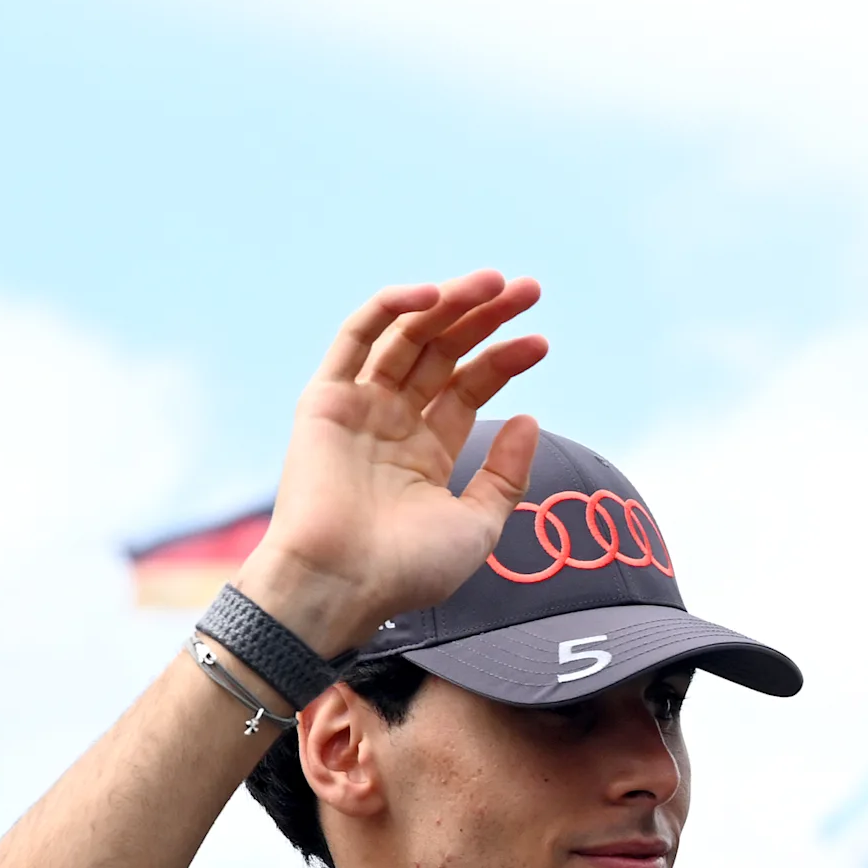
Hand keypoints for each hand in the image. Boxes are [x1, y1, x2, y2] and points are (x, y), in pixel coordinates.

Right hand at [243, 271, 550, 652]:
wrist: (343, 585)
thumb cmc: (408, 570)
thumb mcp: (479, 525)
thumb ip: (507, 475)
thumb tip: (532, 420)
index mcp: (427, 450)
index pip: (470, 387)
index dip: (506, 360)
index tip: (542, 342)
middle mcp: (393, 422)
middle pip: (444, 352)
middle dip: (485, 317)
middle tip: (528, 288)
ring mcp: (358, 407)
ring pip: (407, 336)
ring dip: (449, 303)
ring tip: (493, 282)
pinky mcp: (325, 399)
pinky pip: (354, 338)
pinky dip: (389, 309)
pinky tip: (432, 296)